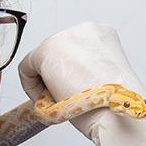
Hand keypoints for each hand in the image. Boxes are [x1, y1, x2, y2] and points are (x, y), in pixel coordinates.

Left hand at [17, 21, 145, 145]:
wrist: (119, 116)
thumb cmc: (115, 108)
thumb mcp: (103, 80)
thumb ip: (84, 71)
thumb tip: (63, 78)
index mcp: (102, 35)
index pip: (71, 53)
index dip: (68, 77)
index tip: (73, 94)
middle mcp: (85, 28)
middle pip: (54, 55)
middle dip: (56, 79)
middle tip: (67, 100)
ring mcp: (65, 36)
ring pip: (40, 63)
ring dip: (47, 85)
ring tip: (64, 102)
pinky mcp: (46, 50)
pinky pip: (26, 70)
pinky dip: (32, 90)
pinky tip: (51, 102)